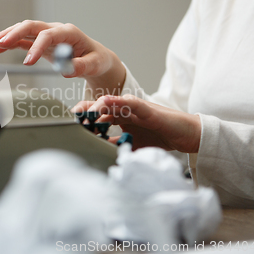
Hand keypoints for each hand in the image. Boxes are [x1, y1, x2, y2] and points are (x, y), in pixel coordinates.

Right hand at [0, 20, 125, 95]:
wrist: (95, 57)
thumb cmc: (96, 59)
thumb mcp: (94, 64)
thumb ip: (80, 66)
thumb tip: (66, 69)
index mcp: (69, 32)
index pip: (48, 35)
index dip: (36, 47)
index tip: (28, 63)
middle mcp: (55, 30)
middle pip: (31, 26)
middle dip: (14, 33)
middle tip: (0, 43)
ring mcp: (47, 35)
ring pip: (24, 30)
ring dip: (8, 35)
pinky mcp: (41, 43)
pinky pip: (24, 40)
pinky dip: (11, 43)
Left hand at [72, 95, 200, 152]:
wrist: (185, 136)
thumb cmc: (159, 138)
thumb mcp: (131, 146)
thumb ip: (114, 146)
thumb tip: (96, 152)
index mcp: (118, 118)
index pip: (96, 116)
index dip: (82, 120)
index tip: (69, 127)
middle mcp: (123, 111)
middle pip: (98, 108)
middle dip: (84, 113)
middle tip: (71, 121)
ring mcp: (133, 108)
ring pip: (111, 103)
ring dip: (96, 107)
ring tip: (84, 113)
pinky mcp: (146, 108)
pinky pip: (130, 103)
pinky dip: (118, 101)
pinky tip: (106, 101)